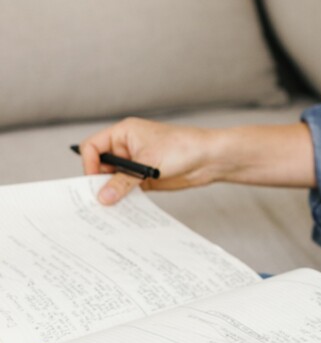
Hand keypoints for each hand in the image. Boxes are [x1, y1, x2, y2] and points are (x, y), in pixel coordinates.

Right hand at [77, 117, 217, 205]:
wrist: (209, 158)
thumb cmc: (182, 147)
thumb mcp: (148, 163)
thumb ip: (123, 181)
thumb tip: (102, 197)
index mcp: (123, 133)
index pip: (92, 146)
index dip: (89, 164)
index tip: (94, 181)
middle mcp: (127, 147)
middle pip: (99, 166)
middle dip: (98, 182)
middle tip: (97, 201)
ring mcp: (135, 163)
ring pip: (112, 180)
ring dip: (111, 193)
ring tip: (108, 208)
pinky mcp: (144, 178)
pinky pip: (125, 190)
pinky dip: (122, 199)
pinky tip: (122, 210)